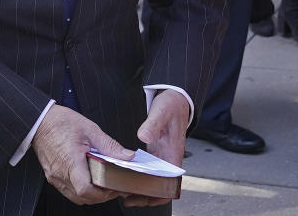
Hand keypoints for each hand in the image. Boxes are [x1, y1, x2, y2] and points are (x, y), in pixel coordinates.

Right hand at [31, 104, 132, 204]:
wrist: (40, 120)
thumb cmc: (61, 122)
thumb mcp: (90, 129)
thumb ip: (109, 146)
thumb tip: (127, 156)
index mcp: (71, 161)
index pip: (86, 190)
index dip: (102, 193)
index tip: (113, 187)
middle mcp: (60, 173)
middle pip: (83, 198)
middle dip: (100, 196)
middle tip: (112, 186)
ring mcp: (54, 177)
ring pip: (75, 197)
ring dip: (90, 195)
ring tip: (102, 183)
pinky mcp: (52, 176)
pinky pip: (68, 190)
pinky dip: (80, 190)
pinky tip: (88, 179)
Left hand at [121, 89, 188, 207]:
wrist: (176, 98)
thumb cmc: (172, 105)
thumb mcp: (161, 112)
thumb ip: (152, 124)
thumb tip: (143, 137)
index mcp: (174, 154)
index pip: (169, 185)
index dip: (157, 196)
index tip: (141, 199)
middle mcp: (169, 159)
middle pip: (159, 186)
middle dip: (144, 195)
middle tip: (125, 197)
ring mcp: (162, 157)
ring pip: (153, 180)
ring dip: (140, 187)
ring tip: (121, 189)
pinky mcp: (156, 152)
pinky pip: (148, 169)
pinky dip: (138, 175)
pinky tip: (125, 174)